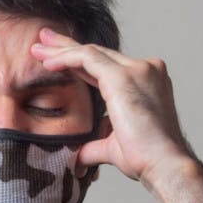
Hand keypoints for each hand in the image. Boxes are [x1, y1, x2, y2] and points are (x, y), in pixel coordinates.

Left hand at [30, 27, 190, 182]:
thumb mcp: (113, 146)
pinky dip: (66, 58)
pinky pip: (87, 58)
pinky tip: (48, 62)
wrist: (164, 165)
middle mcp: (144, 70)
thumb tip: (76, 157)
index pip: (106, 65)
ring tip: (37, 48)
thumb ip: (94, 146)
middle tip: (43, 38)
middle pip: (98, 53)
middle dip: (67, 46)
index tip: (56, 57)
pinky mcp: (123, 76)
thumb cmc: (146, 159)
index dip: (79, 60)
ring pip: (91, 52)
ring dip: (61, 50)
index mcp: (145, 82)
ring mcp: (137, 70)